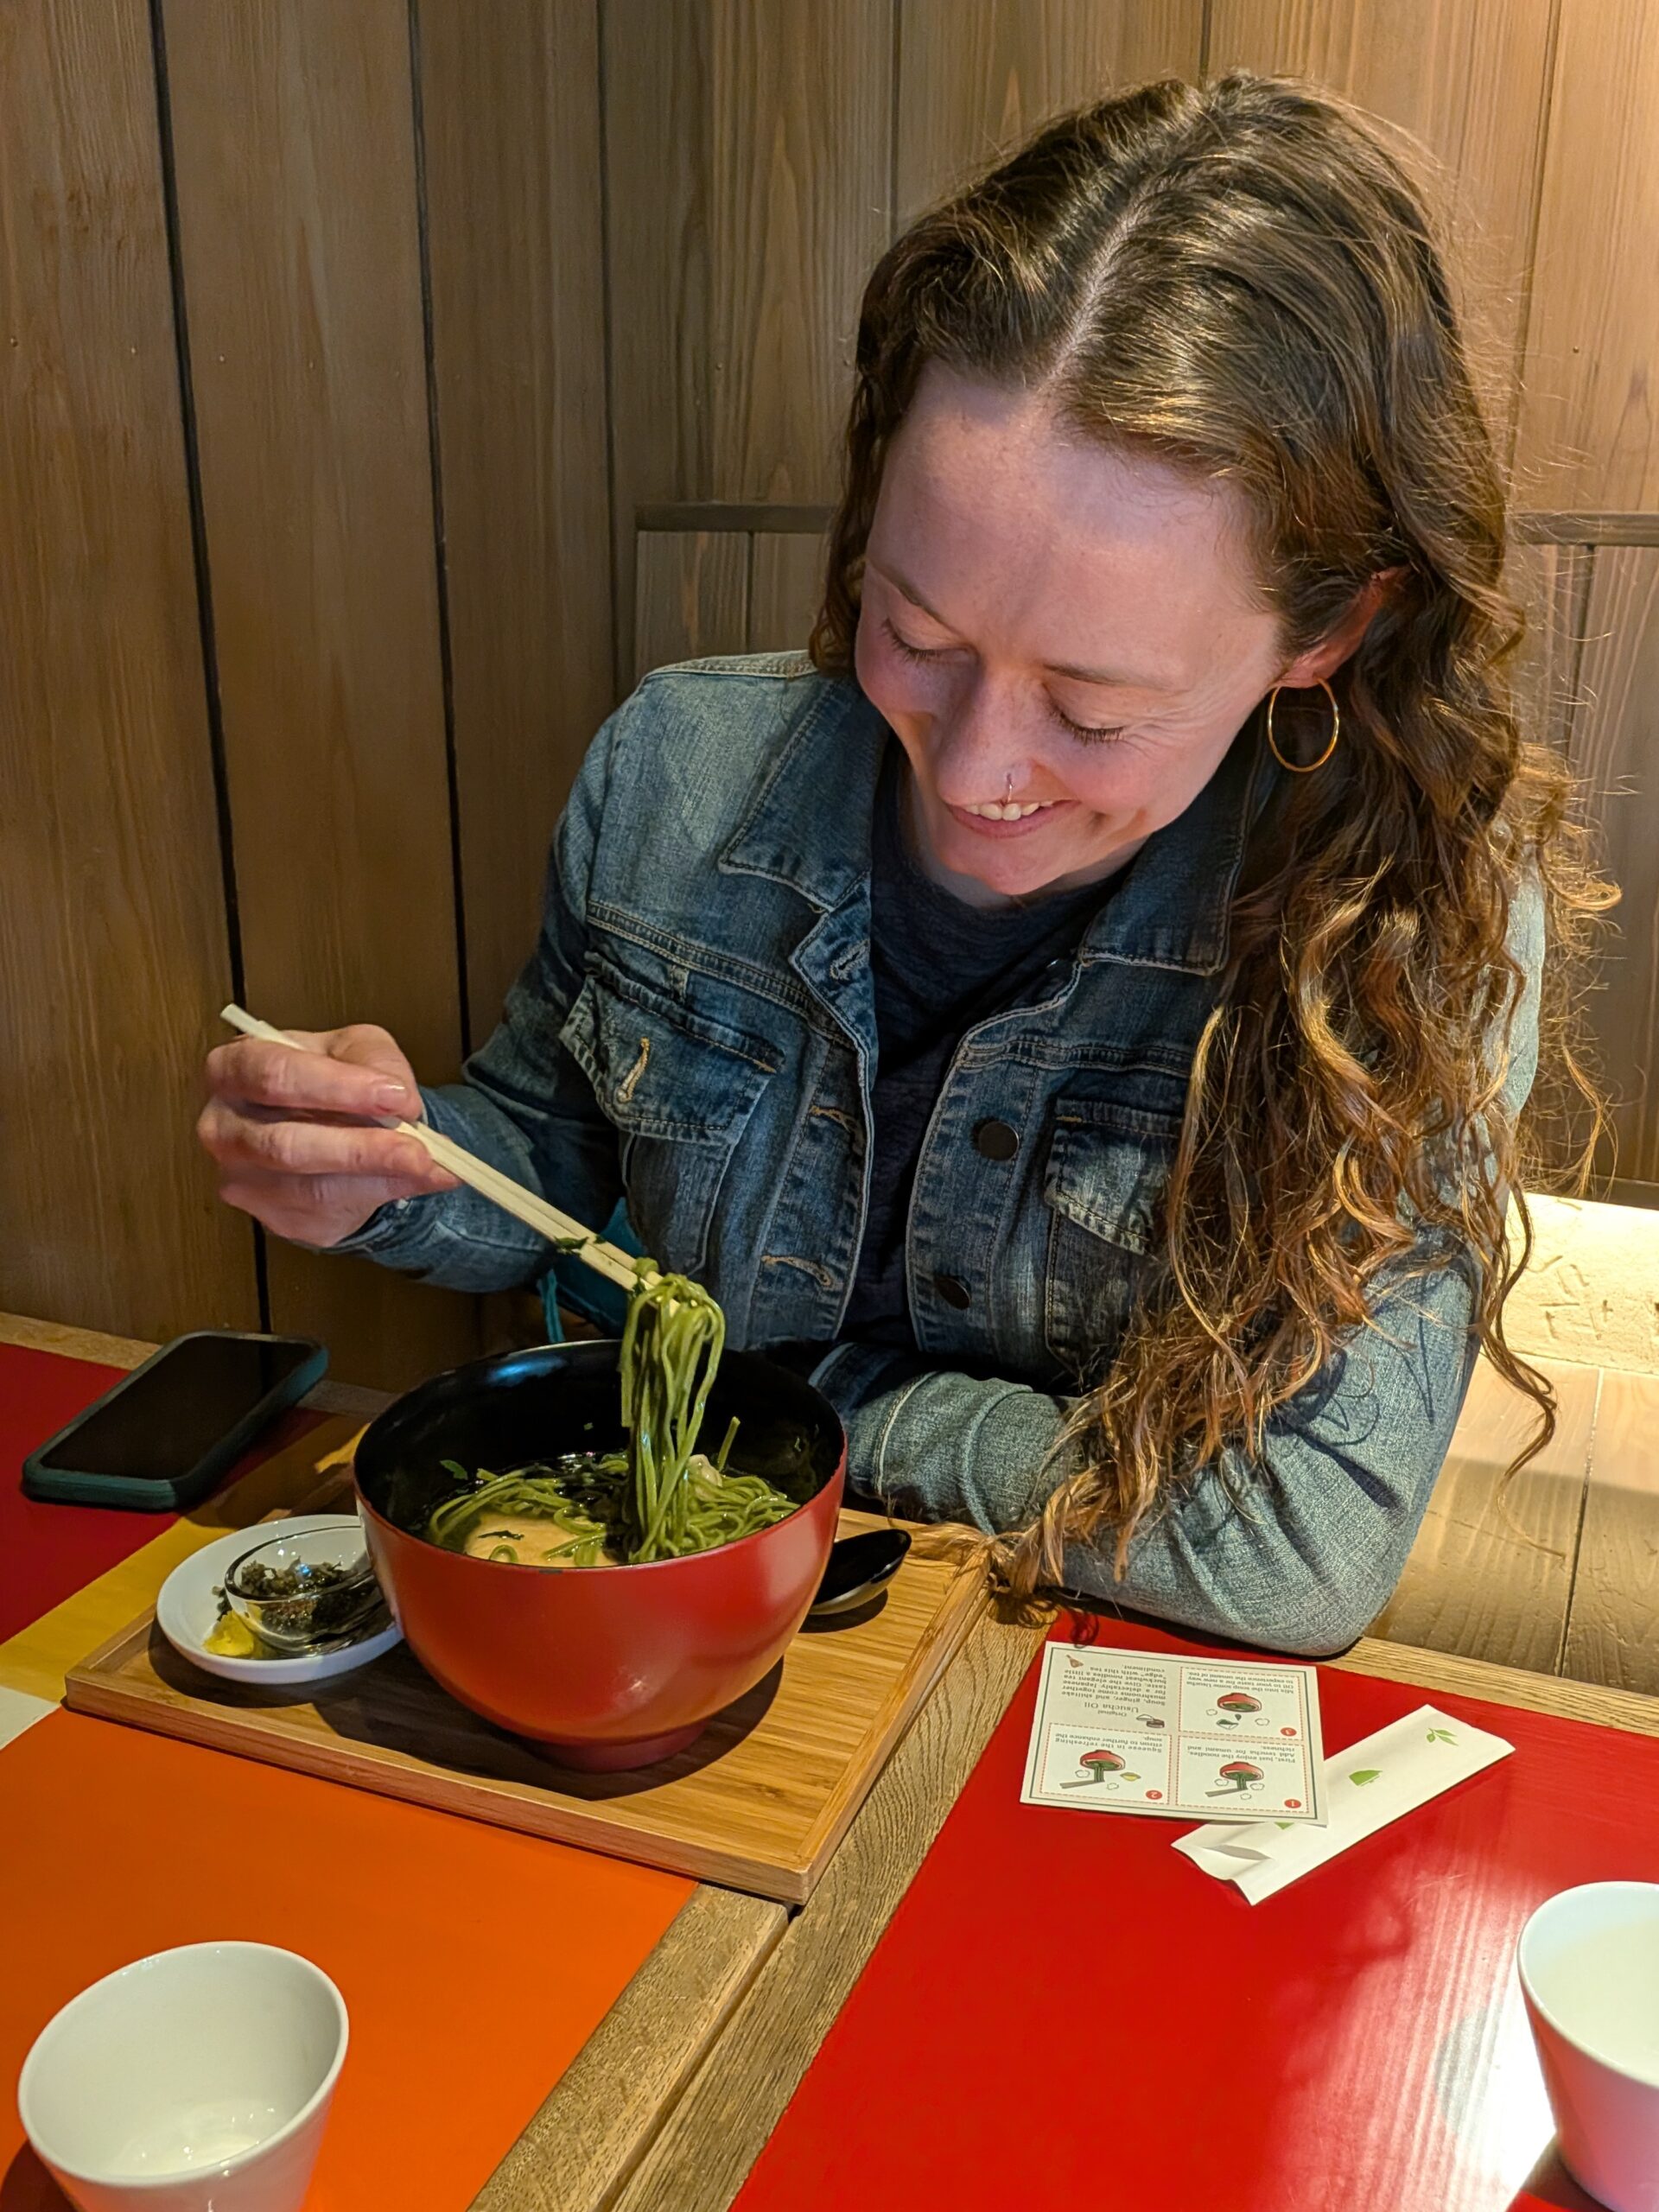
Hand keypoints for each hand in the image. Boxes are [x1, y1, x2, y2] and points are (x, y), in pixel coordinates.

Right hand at [197, 1024, 458, 1247]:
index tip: (395, 1096)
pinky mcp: (272, 1215)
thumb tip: (402, 1105)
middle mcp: (223, 1127)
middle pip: (284, 1145)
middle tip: (417, 1149)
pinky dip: (381, 1195)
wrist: (328, 1122)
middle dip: (359, 1149)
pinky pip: (328, 1212)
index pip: (275, 1076)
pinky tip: (415, 1180)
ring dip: (377, 1178)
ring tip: (428, 1165)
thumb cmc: (331, 1077)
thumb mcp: (357, 1048)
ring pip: (309, 1189)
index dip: (336, 1088)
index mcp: (234, 1067)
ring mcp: (241, 1178)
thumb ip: (378, 1065)